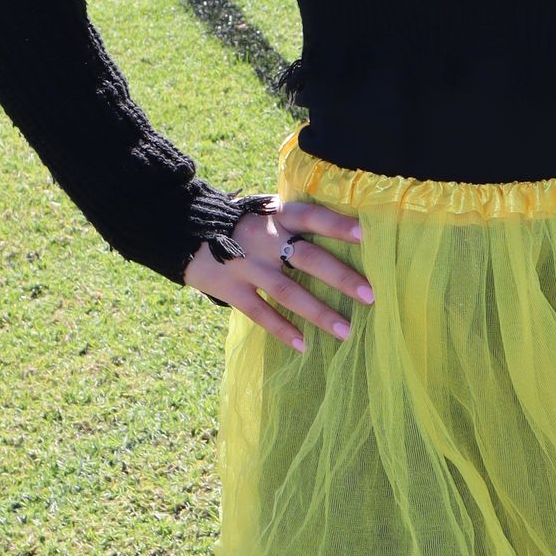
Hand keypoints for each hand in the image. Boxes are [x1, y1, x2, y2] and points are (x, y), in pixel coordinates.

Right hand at [185, 198, 370, 350]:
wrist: (185, 229)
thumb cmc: (242, 223)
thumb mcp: (266, 211)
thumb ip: (295, 222)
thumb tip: (346, 231)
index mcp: (277, 215)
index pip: (312, 216)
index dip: (338, 225)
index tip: (366, 236)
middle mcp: (265, 238)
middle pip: (307, 257)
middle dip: (340, 277)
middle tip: (370, 296)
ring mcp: (246, 265)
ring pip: (287, 291)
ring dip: (318, 312)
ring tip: (346, 331)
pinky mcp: (230, 288)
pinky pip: (259, 311)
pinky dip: (281, 329)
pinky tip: (303, 344)